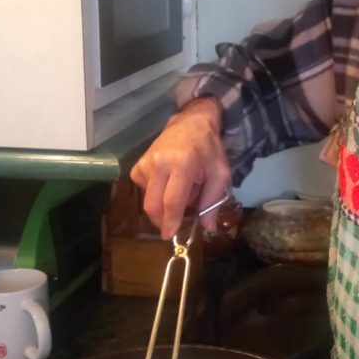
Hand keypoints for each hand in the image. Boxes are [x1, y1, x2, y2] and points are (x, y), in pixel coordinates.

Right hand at [130, 97, 230, 238]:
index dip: (170, 221)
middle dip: (161, 220)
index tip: (169, 235)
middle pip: (153, 204)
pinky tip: (167, 182)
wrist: (191, 123)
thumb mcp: (219, 174)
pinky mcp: (138, 164)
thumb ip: (212, 201)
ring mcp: (146, 162)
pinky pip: (143, 189)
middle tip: (171, 225)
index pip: (172, 201)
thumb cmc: (208, 150)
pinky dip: (155, 193)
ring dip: (161, 204)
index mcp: (182, 165)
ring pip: (147, 198)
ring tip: (178, 190)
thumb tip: (208, 227)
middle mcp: (160, 163)